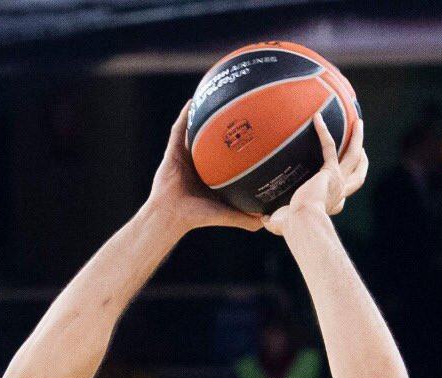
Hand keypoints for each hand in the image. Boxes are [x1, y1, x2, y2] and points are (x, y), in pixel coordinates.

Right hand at [148, 102, 263, 232]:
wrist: (172, 215)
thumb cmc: (197, 217)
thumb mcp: (227, 215)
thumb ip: (246, 218)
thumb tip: (270, 220)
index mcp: (213, 172)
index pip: (229, 153)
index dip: (241, 140)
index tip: (256, 128)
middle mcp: (201, 161)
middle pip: (216, 136)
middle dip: (227, 121)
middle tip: (243, 105)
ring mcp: (186, 154)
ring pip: (197, 128)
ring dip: (205, 112)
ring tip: (217, 93)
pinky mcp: (173, 151)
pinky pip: (179, 129)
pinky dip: (185, 115)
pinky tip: (195, 101)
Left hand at [264, 113, 367, 235]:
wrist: (300, 222)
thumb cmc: (291, 227)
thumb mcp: (282, 222)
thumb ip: (274, 218)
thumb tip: (261, 218)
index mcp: (330, 205)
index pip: (341, 199)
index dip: (344, 190)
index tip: (342, 184)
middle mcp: (338, 193)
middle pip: (358, 173)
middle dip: (362, 159)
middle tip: (361, 147)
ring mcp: (338, 181)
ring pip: (354, 155)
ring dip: (357, 138)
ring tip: (358, 123)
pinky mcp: (330, 171)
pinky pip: (329, 146)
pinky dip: (323, 131)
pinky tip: (317, 118)